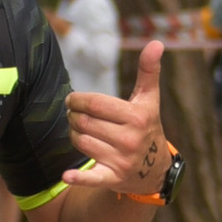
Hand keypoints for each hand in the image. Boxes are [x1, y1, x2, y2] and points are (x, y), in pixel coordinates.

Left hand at [66, 39, 169, 196]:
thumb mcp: (149, 100)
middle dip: (73, 116)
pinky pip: (92, 178)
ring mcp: (121, 160)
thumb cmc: (147, 127)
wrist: (155, 169)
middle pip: (84, 122)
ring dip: (74, 133)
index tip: (72, 100)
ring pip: (81, 141)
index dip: (77, 100)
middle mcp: (129, 139)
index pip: (95, 104)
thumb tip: (156, 43)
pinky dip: (78, 178)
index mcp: (136, 117)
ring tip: (79, 129)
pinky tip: (66, 176)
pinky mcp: (113, 178)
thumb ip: (148, 71)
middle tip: (73, 114)